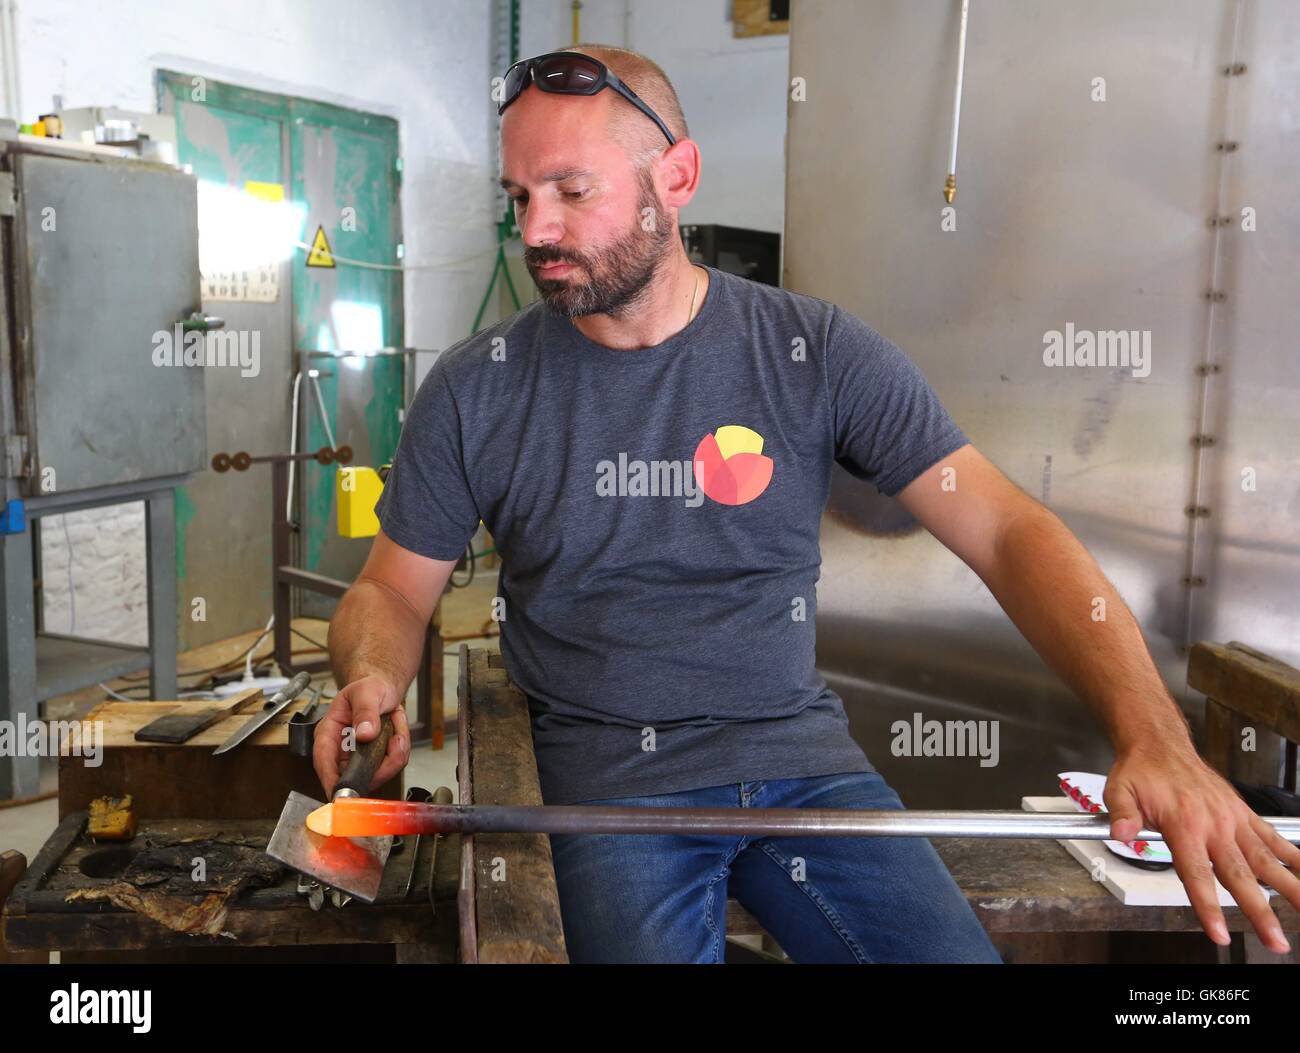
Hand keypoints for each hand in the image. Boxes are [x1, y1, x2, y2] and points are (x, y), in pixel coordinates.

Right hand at [313, 674, 409, 797]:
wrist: (383, 689)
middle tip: (396, 740)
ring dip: (394, 752)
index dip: (330, 778)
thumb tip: (364, 733)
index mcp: (329, 732)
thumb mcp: (366, 692)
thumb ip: (365, 711)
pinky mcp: (374, 761)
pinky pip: (390, 766)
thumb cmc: (369, 689)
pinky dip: (400, 749)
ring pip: (376, 773)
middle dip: (381, 764)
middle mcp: (340, 750)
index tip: (340, 791)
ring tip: (396, 725)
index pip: (323, 760)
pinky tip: (397, 731)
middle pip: (354, 774)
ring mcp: (357, 758)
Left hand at [1105, 742, 1299, 953]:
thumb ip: (1122, 814)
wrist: (1161, 744)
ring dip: (1289, 888)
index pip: (1198, 873)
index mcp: (1184, 823)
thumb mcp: (1119, 789)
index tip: (1219, 933)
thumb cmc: (1141, 770)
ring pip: (1266, 860)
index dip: (1208, 906)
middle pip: (1240, 875)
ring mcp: (1232, 818)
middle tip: (1276, 941)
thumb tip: (1121, 834)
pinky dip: (1292, 857)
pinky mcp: (1242, 813)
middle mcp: (1214, 823)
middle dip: (1260, 911)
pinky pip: (1271, 838)